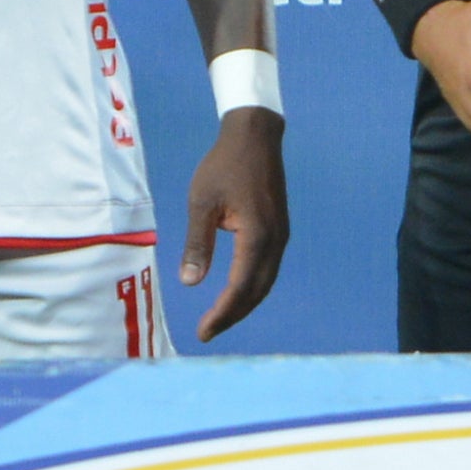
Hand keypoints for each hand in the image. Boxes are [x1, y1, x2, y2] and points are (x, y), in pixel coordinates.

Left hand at [182, 106, 288, 340]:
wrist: (255, 137)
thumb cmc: (223, 166)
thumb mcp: (202, 203)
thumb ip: (197, 244)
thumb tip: (189, 282)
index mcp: (257, 235)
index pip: (239, 287)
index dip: (222, 312)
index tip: (203, 331)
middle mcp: (275, 240)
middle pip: (256, 291)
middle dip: (233, 315)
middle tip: (208, 332)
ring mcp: (281, 235)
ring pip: (265, 282)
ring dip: (244, 303)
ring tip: (220, 318)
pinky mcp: (279, 230)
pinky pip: (267, 268)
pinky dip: (252, 287)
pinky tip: (236, 292)